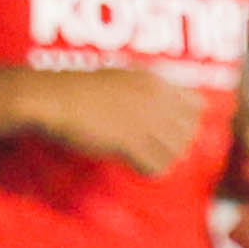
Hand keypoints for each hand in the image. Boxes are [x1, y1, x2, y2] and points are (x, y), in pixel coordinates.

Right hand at [21, 65, 203, 175]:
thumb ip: (144, 87)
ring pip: (176, 151)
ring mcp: (144, 120)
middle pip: (189, 131)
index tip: (167, 131)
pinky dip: (148, 170)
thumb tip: (161, 100)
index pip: (196, 106)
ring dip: (162, 158)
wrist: (52, 99)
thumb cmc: (78, 89)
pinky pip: (157, 166)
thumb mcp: (119, 76)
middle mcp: (156, 98)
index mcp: (154, 80)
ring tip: (143, 158)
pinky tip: (134, 166)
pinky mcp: (130, 142)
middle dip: (176, 143)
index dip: (185, 122)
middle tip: (154, 149)